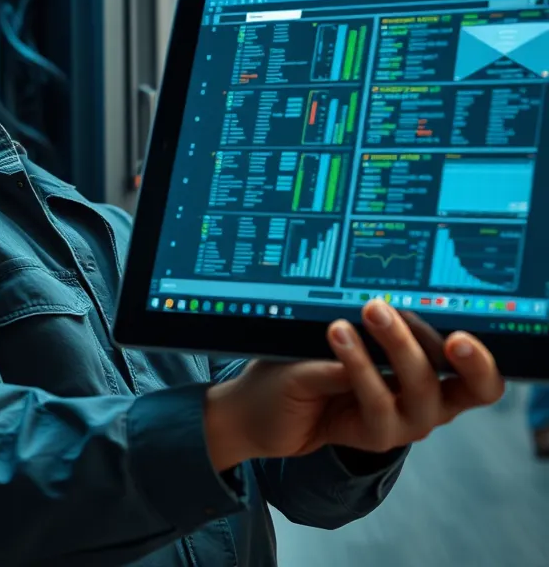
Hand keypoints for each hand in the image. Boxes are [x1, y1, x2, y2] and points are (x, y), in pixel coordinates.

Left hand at [203, 298, 504, 471]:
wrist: (260, 408)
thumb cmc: (305, 357)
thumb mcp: (336, 333)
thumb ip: (367, 331)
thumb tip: (388, 305)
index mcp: (429, 366)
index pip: (474, 371)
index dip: (480, 359)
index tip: (462, 335)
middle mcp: (423, 397)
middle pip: (461, 386)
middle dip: (445, 352)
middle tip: (401, 310)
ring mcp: (400, 419)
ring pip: (419, 394)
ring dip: (396, 350)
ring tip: (366, 311)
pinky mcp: (371, 435)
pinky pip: (377, 405)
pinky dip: (359, 366)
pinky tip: (338, 334)